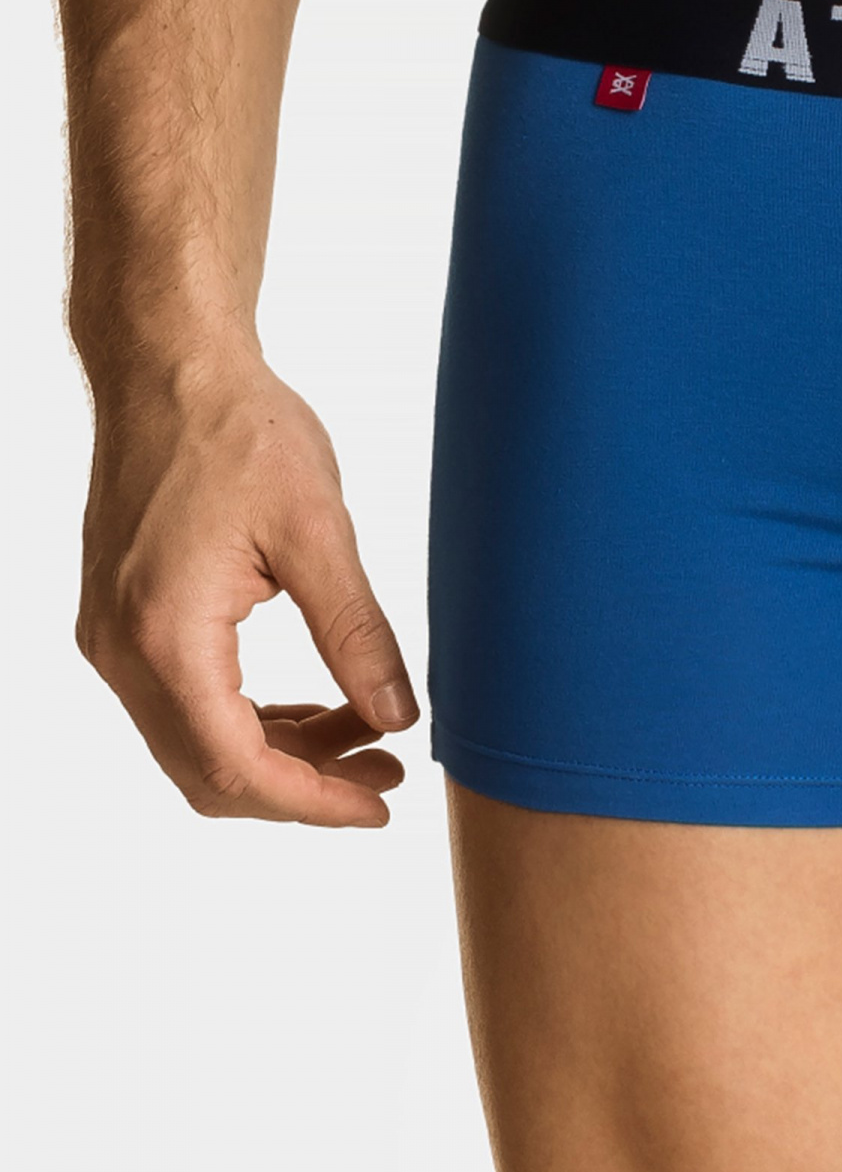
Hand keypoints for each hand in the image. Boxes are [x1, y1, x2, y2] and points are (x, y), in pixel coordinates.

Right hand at [77, 355, 416, 824]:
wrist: (169, 367)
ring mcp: (113, 637)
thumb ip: (356, 631)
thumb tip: (398, 716)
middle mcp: (124, 651)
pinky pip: (182, 700)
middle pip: (209, 772)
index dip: (313, 802)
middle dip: (302, 785)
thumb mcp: (318, 528)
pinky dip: (246, 713)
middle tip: (385, 771)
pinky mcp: (122, 618)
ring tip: (366, 732)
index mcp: (167, 635)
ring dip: (278, 750)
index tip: (380, 804)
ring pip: (195, 740)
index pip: (237, 766)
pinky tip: (311, 700)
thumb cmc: (239, 430)